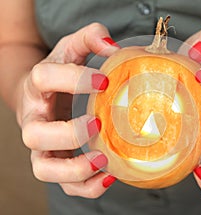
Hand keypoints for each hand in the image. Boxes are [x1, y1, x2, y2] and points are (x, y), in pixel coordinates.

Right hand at [19, 23, 118, 197]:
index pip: (44, 78)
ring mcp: (43, 145)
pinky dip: (86, 186)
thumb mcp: (71, 48)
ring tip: (104, 159)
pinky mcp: (56, 160)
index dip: (73, 79)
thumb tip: (113, 47)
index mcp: (38, 86)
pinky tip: (108, 176)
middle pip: (36, 134)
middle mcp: (35, 119)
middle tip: (98, 123)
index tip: (104, 81)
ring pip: (44, 169)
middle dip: (69, 133)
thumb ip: (90, 37)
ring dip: (74, 170)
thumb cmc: (60, 72)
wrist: (43, 94)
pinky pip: (64, 184)